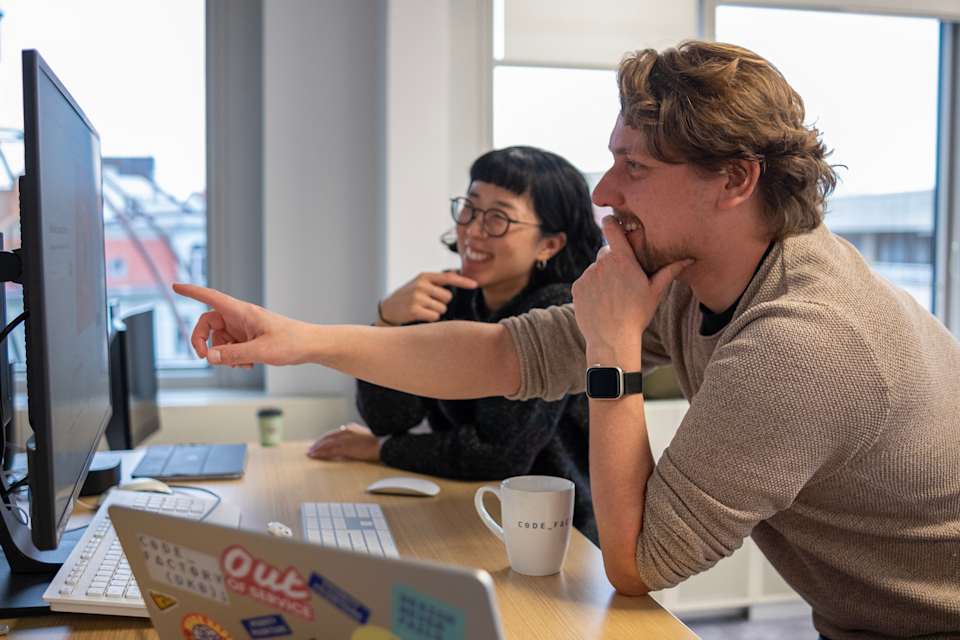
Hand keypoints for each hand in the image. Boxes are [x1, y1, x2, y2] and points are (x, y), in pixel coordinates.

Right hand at [173, 283, 314, 367]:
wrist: (309, 346)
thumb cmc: (291, 342)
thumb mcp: (261, 351)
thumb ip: (234, 354)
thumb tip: (210, 357)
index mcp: (242, 312)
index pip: (211, 297)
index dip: (192, 292)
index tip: (175, 286)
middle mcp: (240, 317)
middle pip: (208, 323)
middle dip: (203, 340)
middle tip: (204, 358)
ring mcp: (244, 328)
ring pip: (219, 339)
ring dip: (223, 354)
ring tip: (241, 364)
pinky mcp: (249, 338)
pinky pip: (231, 347)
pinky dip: (233, 357)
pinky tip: (248, 365)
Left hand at [307, 423, 381, 461]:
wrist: (381, 445)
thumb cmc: (375, 441)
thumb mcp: (362, 433)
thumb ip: (353, 431)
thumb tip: (345, 429)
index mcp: (349, 428)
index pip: (333, 433)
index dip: (324, 438)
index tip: (318, 442)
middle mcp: (344, 432)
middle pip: (327, 437)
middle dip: (318, 443)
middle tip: (310, 447)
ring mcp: (344, 440)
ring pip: (326, 444)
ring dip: (316, 448)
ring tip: (310, 452)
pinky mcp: (344, 448)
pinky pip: (329, 451)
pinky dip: (320, 453)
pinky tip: (315, 455)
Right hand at [377, 271, 476, 325]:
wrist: (388, 307)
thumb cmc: (408, 294)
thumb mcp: (421, 282)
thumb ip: (439, 279)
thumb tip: (456, 272)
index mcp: (424, 276)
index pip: (448, 278)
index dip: (463, 282)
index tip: (475, 284)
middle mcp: (421, 285)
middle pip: (448, 296)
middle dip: (442, 301)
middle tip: (429, 302)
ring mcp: (417, 297)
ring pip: (442, 308)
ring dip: (436, 310)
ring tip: (423, 308)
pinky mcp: (414, 310)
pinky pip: (435, 316)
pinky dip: (431, 318)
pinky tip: (420, 314)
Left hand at [572, 216, 692, 365]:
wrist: (612, 340)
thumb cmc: (637, 315)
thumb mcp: (655, 292)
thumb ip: (669, 271)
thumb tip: (690, 258)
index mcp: (623, 260)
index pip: (611, 228)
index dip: (610, 222)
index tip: (611, 222)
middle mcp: (602, 263)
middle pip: (605, 252)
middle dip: (612, 261)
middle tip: (622, 280)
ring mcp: (587, 275)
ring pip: (595, 268)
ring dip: (602, 276)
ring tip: (612, 297)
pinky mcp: (577, 287)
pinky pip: (584, 282)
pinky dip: (591, 288)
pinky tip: (601, 303)